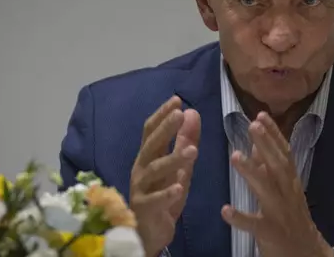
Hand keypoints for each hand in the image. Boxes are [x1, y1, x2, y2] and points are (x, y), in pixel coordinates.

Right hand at [129, 96, 200, 255]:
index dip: (162, 115)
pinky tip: (179, 188)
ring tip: (192, 151)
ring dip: (173, 159)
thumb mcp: (178, 167)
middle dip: (165, 129)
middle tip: (180, 114)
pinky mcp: (144, 209)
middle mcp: (141, 168)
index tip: (177, 100)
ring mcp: (141, 188)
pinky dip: (167, 194)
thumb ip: (185, 141)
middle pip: (151, 145)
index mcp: (148, 156)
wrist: (148, 232)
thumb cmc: (162, 195)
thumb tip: (192, 112)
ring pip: (155, 170)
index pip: (152, 131)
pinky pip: (155, 200)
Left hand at [220, 112, 332, 256]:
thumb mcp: (285, 190)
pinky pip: (255, 225)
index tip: (261, 114)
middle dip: (266, 144)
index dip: (274, 134)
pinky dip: (241, 217)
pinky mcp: (271, 234)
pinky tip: (225, 210)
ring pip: (267, 190)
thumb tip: (260, 143)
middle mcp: (288, 193)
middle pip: (278, 165)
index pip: (284, 153)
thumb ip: (272, 168)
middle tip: (252, 124)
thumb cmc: (292, 219)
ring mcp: (280, 213)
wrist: (307, 254)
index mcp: (291, 182)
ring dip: (252, 172)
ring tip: (235, 156)